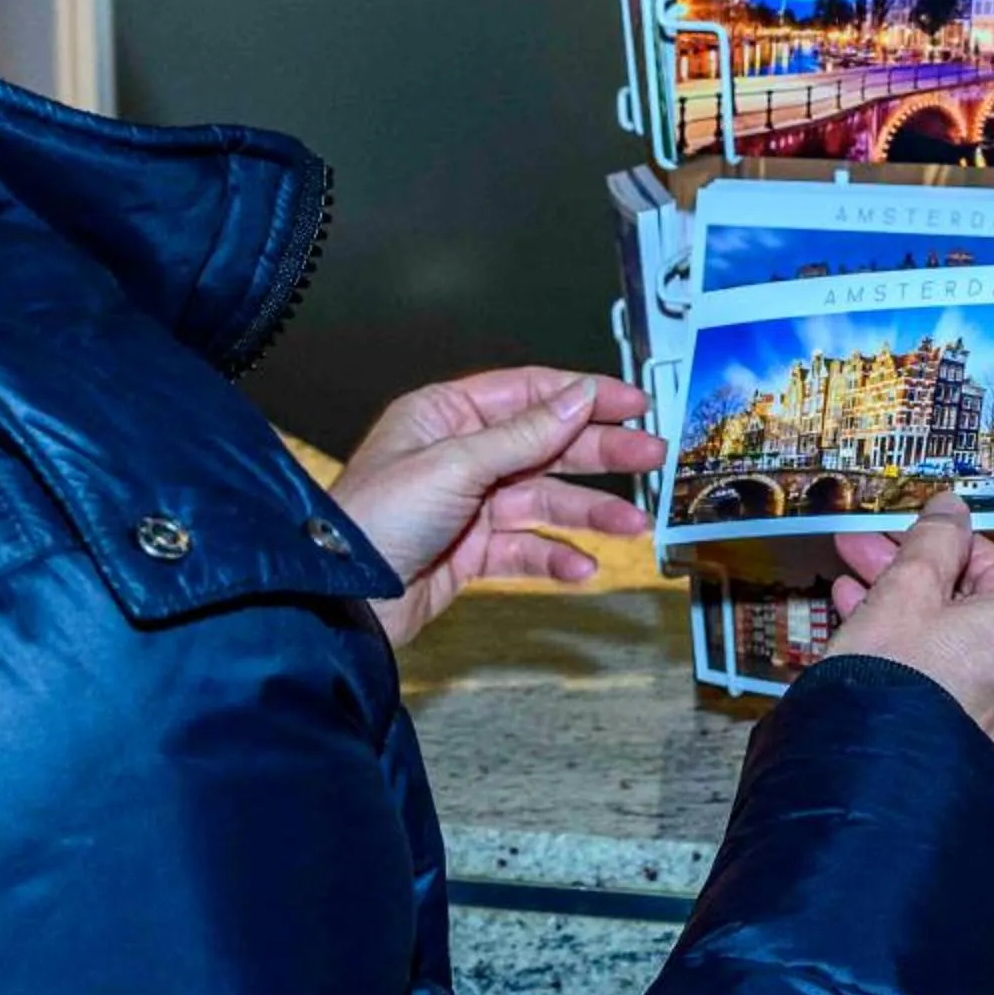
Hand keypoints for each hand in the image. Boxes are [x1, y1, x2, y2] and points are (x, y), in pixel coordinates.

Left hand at [333, 366, 662, 649]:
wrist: (340, 601)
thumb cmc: (374, 519)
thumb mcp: (454, 464)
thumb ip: (525, 433)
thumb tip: (579, 395)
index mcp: (446, 416)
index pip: (530, 393)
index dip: (585, 396)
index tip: (634, 403)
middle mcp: (460, 455)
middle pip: (547, 445)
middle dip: (602, 453)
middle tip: (653, 457)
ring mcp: (469, 506)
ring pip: (545, 501)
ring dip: (591, 513)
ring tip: (635, 525)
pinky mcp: (471, 553)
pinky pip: (526, 549)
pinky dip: (556, 557)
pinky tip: (583, 567)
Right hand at [816, 495, 993, 753]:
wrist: (864, 788)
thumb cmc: (893, 693)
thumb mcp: (905, 592)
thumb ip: (935, 541)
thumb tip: (950, 515)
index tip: (968, 509)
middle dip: (938, 556)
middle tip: (888, 538)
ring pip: (973, 622)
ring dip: (918, 589)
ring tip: (860, 569)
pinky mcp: (987, 724)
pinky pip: (964, 661)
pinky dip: (922, 633)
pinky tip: (864, 610)